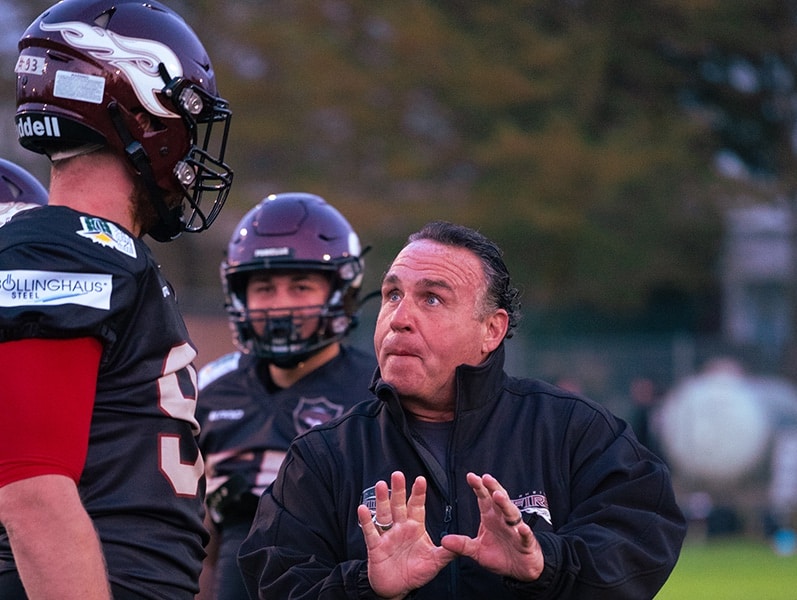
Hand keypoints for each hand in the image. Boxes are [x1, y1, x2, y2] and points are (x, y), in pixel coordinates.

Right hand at [357, 471, 455, 598]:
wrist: (397, 588)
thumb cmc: (416, 572)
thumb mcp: (435, 562)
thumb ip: (447, 553)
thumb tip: (461, 545)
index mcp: (415, 527)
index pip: (417, 507)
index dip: (418, 494)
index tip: (421, 480)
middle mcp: (400, 527)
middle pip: (399, 505)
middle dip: (398, 490)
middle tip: (398, 474)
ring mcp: (387, 535)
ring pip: (384, 514)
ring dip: (382, 500)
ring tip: (380, 485)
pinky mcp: (376, 546)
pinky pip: (370, 532)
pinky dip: (366, 521)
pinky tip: (363, 509)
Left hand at [440, 472, 543, 580]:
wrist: (519, 570)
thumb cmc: (499, 555)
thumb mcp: (477, 551)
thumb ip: (462, 544)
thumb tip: (443, 540)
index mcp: (491, 518)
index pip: (484, 499)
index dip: (478, 487)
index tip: (470, 476)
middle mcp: (503, 520)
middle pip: (499, 500)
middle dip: (493, 488)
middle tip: (486, 478)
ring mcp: (515, 530)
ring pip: (511, 513)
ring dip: (505, 504)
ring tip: (498, 496)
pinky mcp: (526, 543)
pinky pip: (526, 536)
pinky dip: (524, 532)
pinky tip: (522, 528)